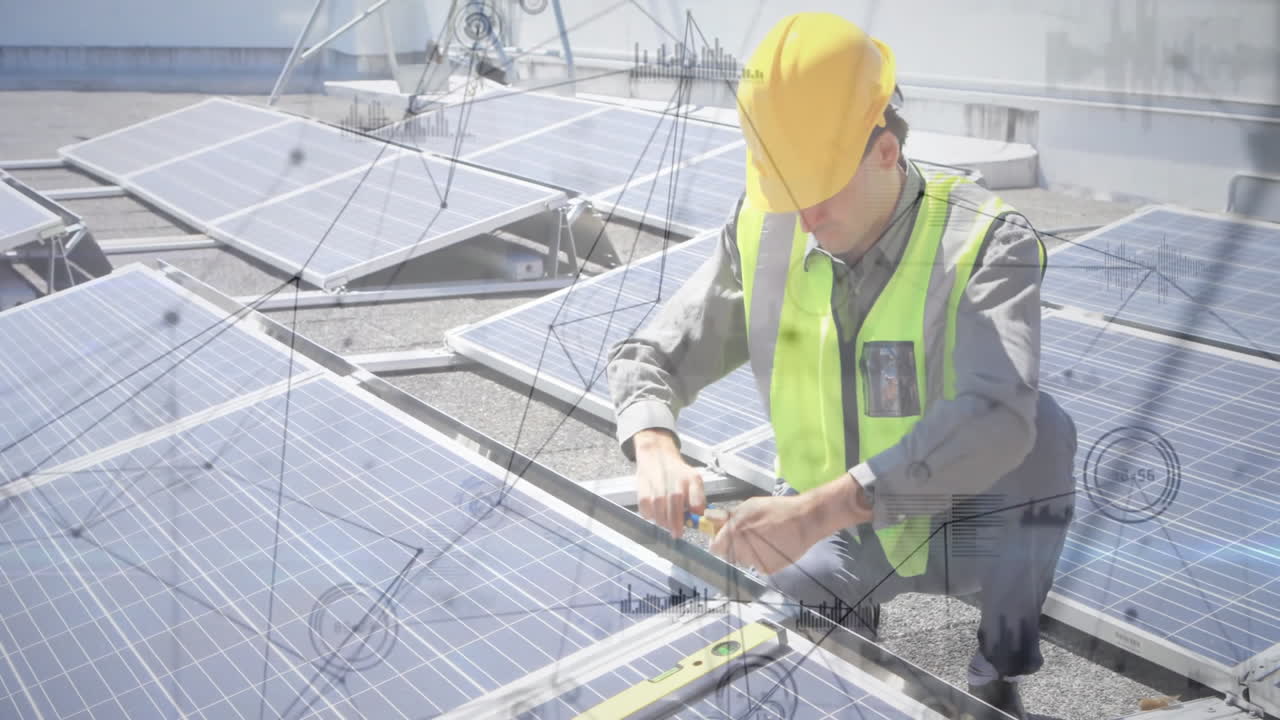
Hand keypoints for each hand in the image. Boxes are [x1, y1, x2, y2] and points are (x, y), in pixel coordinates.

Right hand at [633, 430, 705, 539]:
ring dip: (662, 519)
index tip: (695, 519)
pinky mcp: (642, 483)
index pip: (696, 491)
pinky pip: (644, 502)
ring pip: (659, 502)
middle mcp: (675, 476)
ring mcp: (658, 478)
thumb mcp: (693, 482)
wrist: (657, 453)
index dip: (696, 506)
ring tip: (666, 526)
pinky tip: (653, 516)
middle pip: (675, 499)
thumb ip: (697, 500)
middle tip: (677, 533)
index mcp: (692, 477)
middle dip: (676, 520)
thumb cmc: (678, 474)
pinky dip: (648, 513)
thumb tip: (699, 519)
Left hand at [708, 494, 826, 574]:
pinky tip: (774, 546)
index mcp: (734, 533)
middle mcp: (742, 550)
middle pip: (730, 554)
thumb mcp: (750, 506)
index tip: (725, 536)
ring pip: (744, 560)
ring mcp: (755, 562)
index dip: (719, 540)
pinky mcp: (767, 569)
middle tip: (750, 534)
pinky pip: (759, 564)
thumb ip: (728, 515)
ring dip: (749, 552)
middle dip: (735, 545)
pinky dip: (763, 557)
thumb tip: (708, 517)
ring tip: (765, 538)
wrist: (805, 521)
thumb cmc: (777, 509)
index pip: (714, 547)